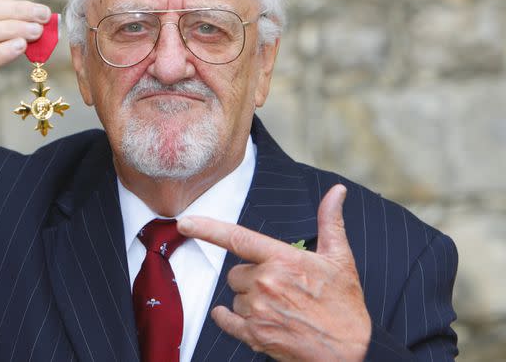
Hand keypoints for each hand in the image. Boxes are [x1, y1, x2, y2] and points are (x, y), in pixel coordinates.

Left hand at [178, 185, 370, 361]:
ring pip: (235, 296)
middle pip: (235, 272)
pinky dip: (229, 318)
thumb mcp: (340, 259)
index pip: (236, 238)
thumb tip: (336, 191)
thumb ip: (329, 222)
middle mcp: (266, 282)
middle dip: (251, 277)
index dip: (207, 228)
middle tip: (279, 287)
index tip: (185, 222)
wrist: (352, 352)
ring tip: (279, 307)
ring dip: (249, 299)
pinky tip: (248, 318)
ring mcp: (258, 310)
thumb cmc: (345, 305)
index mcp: (283, 259)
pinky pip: (226, 319)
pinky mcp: (255, 335)